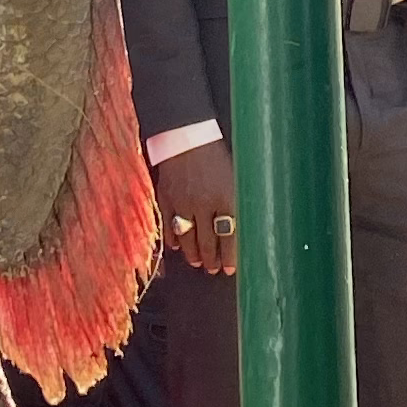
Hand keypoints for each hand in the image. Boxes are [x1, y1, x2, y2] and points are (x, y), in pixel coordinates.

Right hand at [153, 139, 239, 276]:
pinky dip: (173, 239)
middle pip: (208, 242)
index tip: (230, 269)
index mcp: (227, 198)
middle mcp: (205, 204)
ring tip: (198, 262)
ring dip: (193, 254)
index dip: (230, 256)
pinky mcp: (165, 199)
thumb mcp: (235, 177)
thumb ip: (237, 203)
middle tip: (213, 270)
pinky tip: (177, 246)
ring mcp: (182, 203)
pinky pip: (169, 226)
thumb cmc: (217, 155)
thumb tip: (240, 229)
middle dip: (212, 260)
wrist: (187, 135)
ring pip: (187, 239)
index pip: (230, 237)